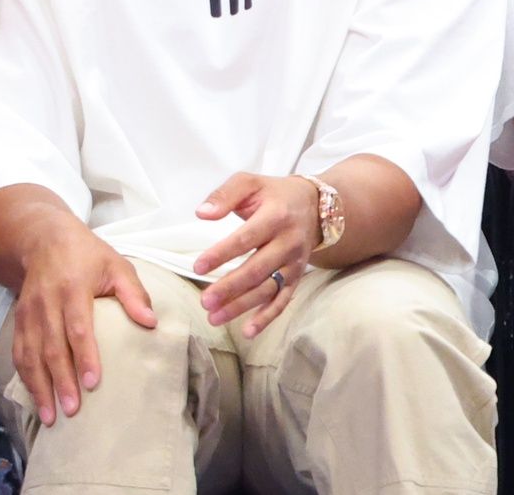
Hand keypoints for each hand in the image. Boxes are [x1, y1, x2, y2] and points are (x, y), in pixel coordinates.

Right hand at [10, 223, 155, 425]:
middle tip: (73, 410)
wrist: (44, 241)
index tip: (93, 382)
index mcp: (73, 288)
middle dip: (61, 381)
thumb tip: (151, 323)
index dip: (84, 356)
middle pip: (52, 348)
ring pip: (31, 356)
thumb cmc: (89, 256)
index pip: (78, 328)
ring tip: (51, 416)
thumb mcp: (117, 266)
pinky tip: (37, 398)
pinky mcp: (18, 322)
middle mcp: (47, 304)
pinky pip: (19, 354)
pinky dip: (26, 379)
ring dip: (40, 387)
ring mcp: (28, 314)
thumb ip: (134, 294)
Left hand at [193, 173, 319, 337]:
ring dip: (242, 306)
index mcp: (276, 216)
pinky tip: (249, 331)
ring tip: (214, 317)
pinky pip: (284, 299)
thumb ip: (224, 195)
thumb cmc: (274, 194)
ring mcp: (295, 262)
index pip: (246, 238)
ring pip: (268, 288)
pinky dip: (268, 317)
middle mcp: (288, 241)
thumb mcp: (250, 183)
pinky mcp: (297, 276)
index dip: (222, 254)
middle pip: (258, 269)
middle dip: (230, 287)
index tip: (198, 267)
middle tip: (205, 301)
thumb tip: (202, 214)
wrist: (315, 205)